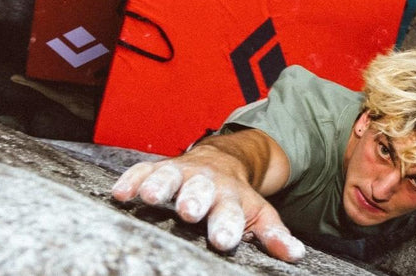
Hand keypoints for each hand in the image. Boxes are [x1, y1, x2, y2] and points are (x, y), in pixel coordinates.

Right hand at [111, 146, 306, 261]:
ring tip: (151, 198)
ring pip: (170, 177)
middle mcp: (206, 184)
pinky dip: (132, 180)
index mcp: (231, 198)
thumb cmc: (237, 197)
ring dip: (161, 186)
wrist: (222, 160)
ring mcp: (181, 174)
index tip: (223, 241)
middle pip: (200, 191)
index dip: (227, 226)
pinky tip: (120, 193)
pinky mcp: (158, 168)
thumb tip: (295, 255)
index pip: (231, 213)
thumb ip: (273, 235)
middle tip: (190, 212)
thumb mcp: (259, 214)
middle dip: (195, 200)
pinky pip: (143, 171)